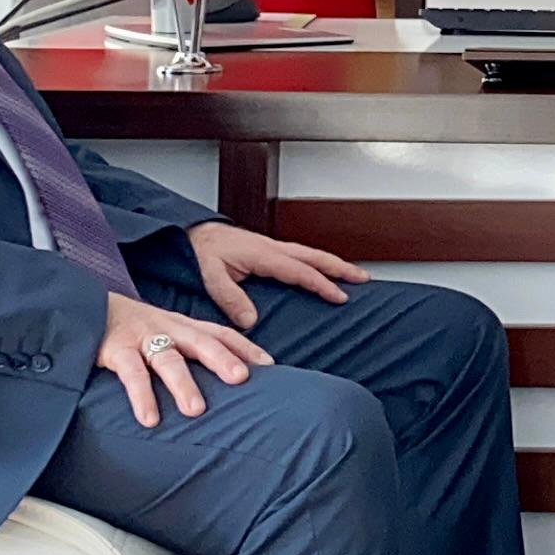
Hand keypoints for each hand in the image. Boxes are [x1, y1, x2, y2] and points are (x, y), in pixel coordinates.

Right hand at [98, 291, 266, 426]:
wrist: (85, 306)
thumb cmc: (134, 328)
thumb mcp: (167, 332)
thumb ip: (192, 350)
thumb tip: (229, 380)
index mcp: (184, 325)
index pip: (220, 333)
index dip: (245, 348)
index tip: (270, 366)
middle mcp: (168, 328)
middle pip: (201, 342)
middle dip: (222, 359)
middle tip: (241, 379)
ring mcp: (143, 338)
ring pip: (167, 360)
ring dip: (183, 384)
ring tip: (196, 411)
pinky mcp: (116, 350)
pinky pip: (131, 374)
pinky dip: (141, 396)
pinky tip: (150, 419)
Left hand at [184, 220, 367, 329]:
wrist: (191, 234)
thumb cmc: (200, 253)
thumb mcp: (210, 277)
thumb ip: (230, 298)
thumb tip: (251, 320)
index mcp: (262, 254)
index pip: (299, 270)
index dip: (321, 283)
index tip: (339, 296)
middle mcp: (271, 248)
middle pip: (314, 256)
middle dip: (339, 267)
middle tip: (363, 279)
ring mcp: (272, 247)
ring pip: (310, 254)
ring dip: (333, 263)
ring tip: (353, 274)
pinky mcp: (269, 250)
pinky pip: (301, 255)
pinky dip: (318, 262)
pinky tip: (323, 270)